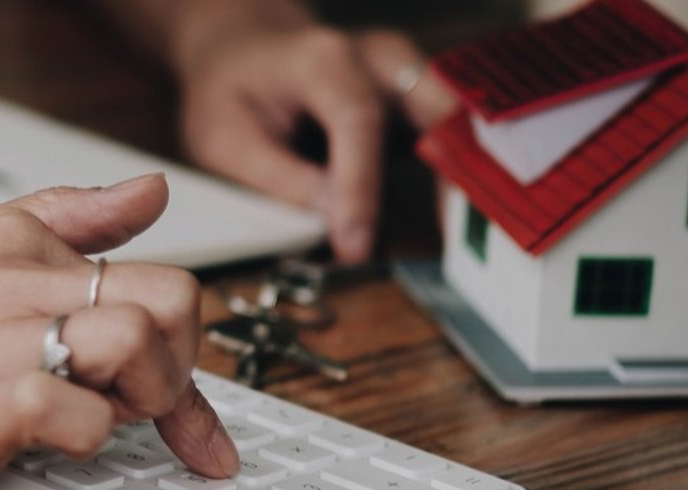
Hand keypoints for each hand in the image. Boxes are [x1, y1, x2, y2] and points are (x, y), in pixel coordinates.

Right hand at [0, 174, 238, 489]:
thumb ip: (55, 217)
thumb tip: (145, 192)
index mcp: (10, 239)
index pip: (149, 266)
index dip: (181, 339)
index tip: (180, 398)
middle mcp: (10, 282)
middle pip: (169, 301)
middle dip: (180, 366)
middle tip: (146, 408)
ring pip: (139, 349)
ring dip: (143, 403)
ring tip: (95, 422)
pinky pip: (83, 421)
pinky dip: (84, 443)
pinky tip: (44, 444)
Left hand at [163, 4, 454, 263]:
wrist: (243, 48)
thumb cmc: (228, 91)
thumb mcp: (226, 139)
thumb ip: (282, 179)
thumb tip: (335, 221)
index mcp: (323, 60)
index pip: (357, 120)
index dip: (362, 187)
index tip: (356, 244)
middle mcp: (377, 58)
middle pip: (435, 110)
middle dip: (449, 173)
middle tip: (452, 242)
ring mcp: (404, 75)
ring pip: (456, 123)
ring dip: (461, 179)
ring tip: (460, 241)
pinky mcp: (415, 99)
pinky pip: (449, 135)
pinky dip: (454, 175)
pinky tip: (450, 221)